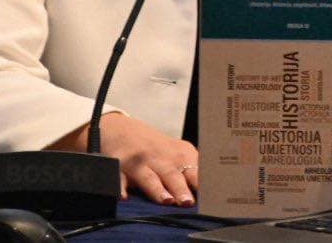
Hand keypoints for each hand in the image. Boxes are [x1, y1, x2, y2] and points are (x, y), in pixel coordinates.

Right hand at [49, 112, 198, 205]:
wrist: (121, 128)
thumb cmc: (155, 147)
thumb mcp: (177, 152)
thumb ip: (193, 168)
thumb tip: (213, 189)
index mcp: (178, 154)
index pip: (193, 169)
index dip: (200, 182)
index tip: (209, 194)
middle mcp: (159, 156)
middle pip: (172, 174)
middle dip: (180, 188)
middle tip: (187, 202)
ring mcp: (138, 161)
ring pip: (149, 177)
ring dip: (157, 189)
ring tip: (166, 201)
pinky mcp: (118, 165)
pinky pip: (118, 178)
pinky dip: (120, 187)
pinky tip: (123, 197)